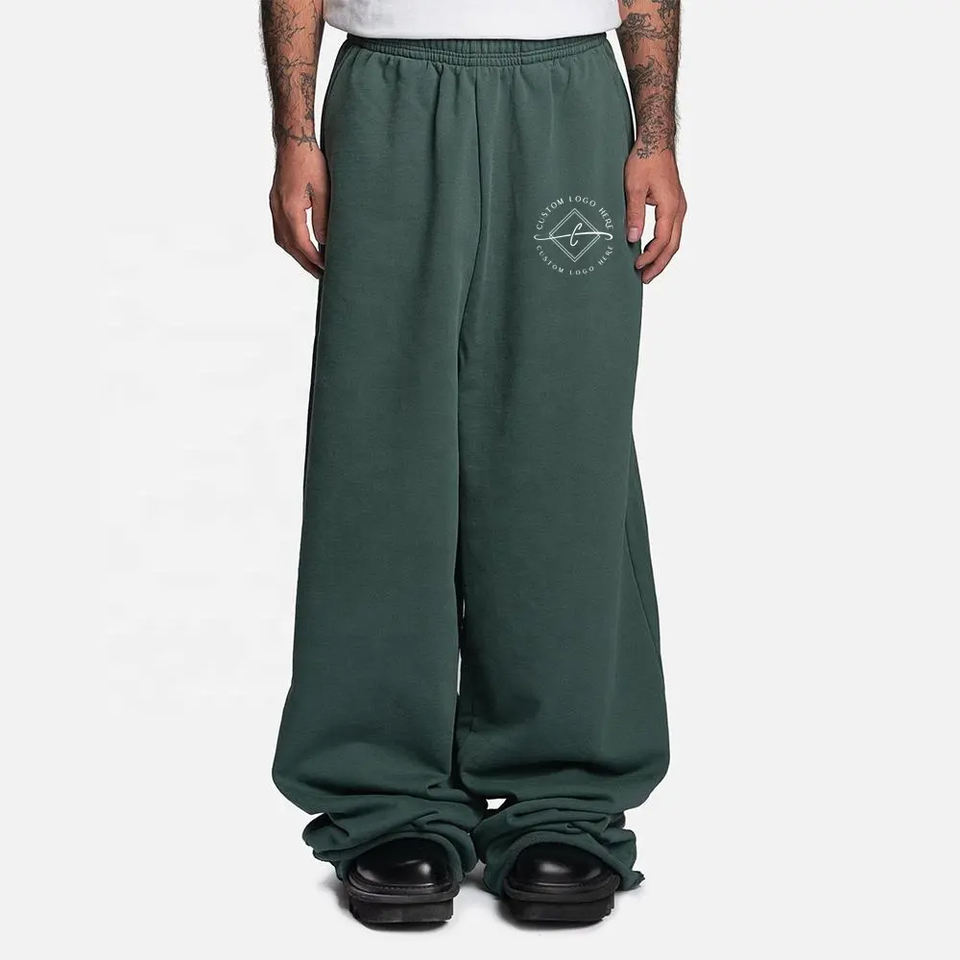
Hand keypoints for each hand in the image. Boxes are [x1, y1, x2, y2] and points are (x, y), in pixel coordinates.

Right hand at [269, 143, 327, 277]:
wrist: (292, 141)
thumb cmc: (310, 162)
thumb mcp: (323, 191)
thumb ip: (323, 218)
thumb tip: (323, 242)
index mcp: (290, 209)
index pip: (301, 244)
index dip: (314, 259)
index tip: (326, 269)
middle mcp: (278, 210)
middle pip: (290, 246)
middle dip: (305, 263)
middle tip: (320, 275)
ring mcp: (274, 206)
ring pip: (282, 240)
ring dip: (297, 255)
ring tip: (312, 265)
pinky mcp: (276, 202)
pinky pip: (280, 230)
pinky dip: (291, 242)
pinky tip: (301, 246)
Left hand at [624, 149, 686, 282]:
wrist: (656, 141)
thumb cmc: (645, 159)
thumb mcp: (633, 186)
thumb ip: (634, 213)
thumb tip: (633, 238)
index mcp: (671, 206)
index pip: (662, 240)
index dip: (650, 257)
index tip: (637, 267)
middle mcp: (679, 209)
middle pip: (672, 245)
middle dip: (659, 264)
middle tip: (645, 279)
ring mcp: (678, 207)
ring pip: (674, 239)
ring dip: (662, 256)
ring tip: (648, 270)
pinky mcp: (674, 204)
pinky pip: (672, 230)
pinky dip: (663, 244)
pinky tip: (651, 250)